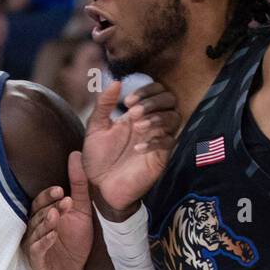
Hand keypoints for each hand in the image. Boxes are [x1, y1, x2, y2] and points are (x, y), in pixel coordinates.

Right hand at [23, 151, 93, 269]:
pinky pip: (37, 249)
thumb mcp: (82, 210)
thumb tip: (77, 155)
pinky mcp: (36, 260)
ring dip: (46, 222)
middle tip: (64, 200)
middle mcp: (35, 227)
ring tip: (57, 216)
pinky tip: (54, 235)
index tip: (60, 190)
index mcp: (43, 215)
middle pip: (38, 214)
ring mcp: (34, 243)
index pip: (41, 202)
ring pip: (36, 230)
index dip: (48, 196)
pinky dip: (45, 242)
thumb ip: (80, 185)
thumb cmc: (75, 240)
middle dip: (50, 207)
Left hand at [82, 80, 179, 219]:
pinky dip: (155, 142)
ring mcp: (157, 139)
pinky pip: (169, 143)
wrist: (100, 188)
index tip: (127, 102)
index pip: (155, 90)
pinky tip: (138, 148)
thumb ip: (104, 104)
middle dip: (153, 102)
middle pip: (170, 100)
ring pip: (174, 118)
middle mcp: (150, 123)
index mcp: (136, 113)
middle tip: (134, 113)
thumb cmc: (97, 159)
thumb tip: (115, 82)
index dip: (146, 91)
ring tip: (137, 127)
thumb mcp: (95, 128)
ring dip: (157, 118)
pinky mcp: (161, 157)